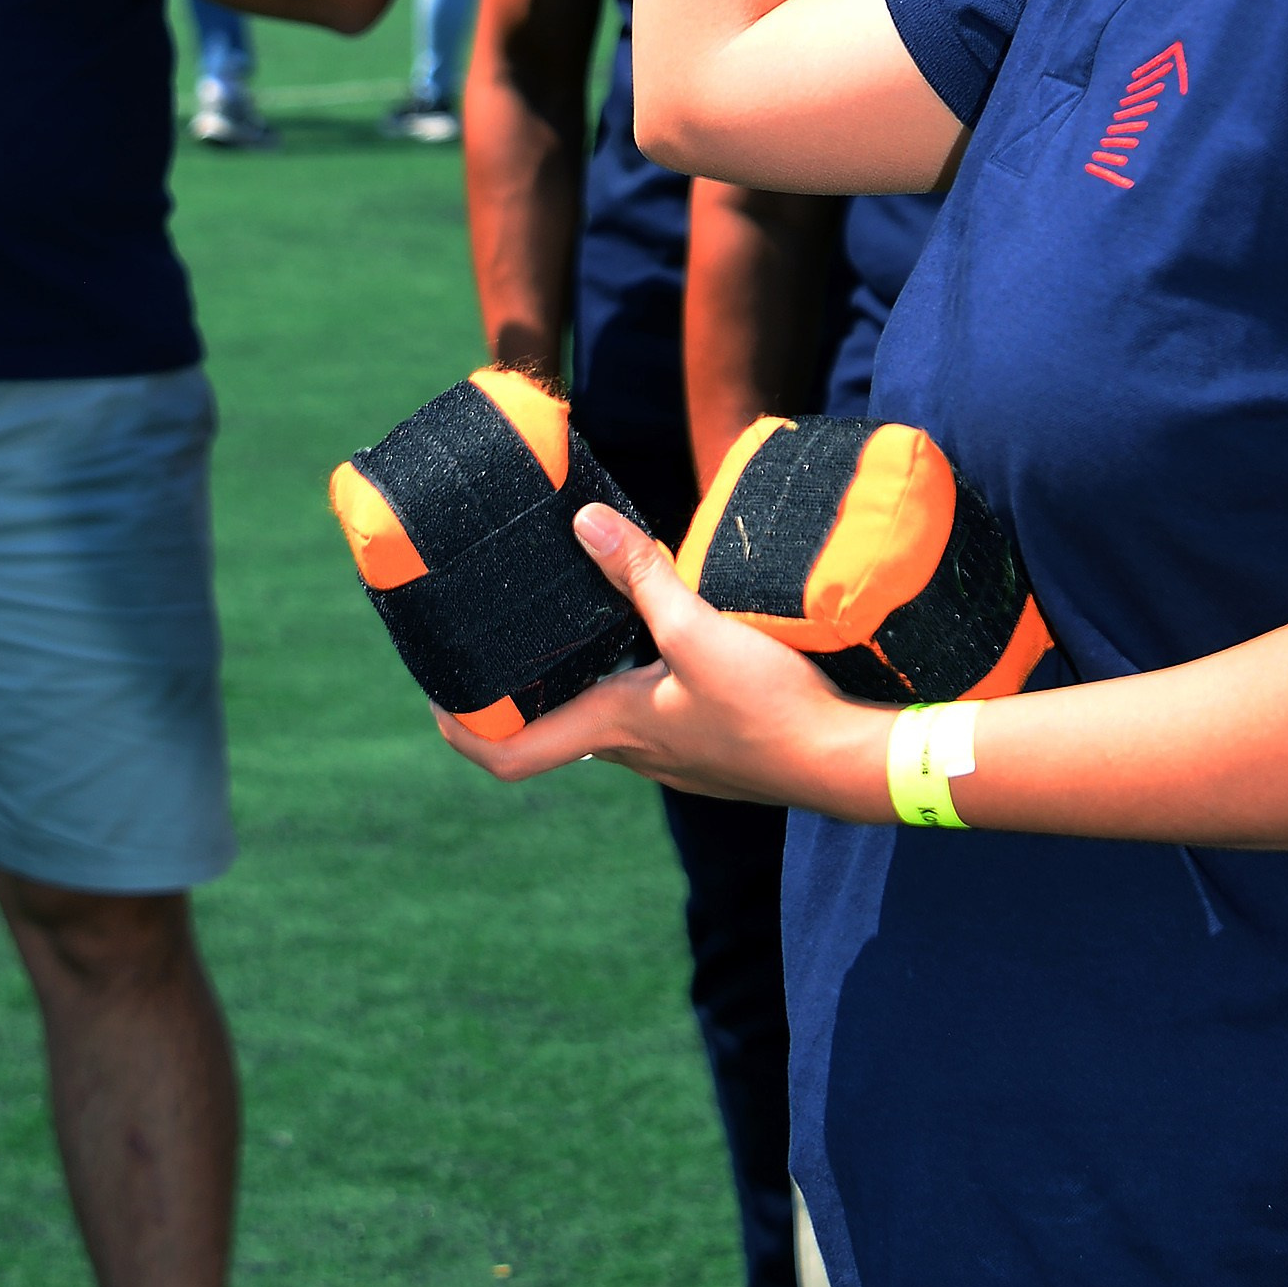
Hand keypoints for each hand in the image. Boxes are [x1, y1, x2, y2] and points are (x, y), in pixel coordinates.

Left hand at [436, 504, 892, 817]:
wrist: (850, 763)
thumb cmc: (773, 707)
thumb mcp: (700, 629)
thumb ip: (642, 575)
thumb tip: (584, 523)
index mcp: (614, 729)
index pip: (507, 754)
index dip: (461, 726)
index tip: (438, 690)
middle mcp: (636, 756)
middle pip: (552, 735)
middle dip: (520, 695)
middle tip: (502, 641)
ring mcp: (675, 761)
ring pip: (605, 727)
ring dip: (580, 687)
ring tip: (576, 627)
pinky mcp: (711, 754)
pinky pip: (650, 725)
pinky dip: (631, 689)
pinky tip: (657, 649)